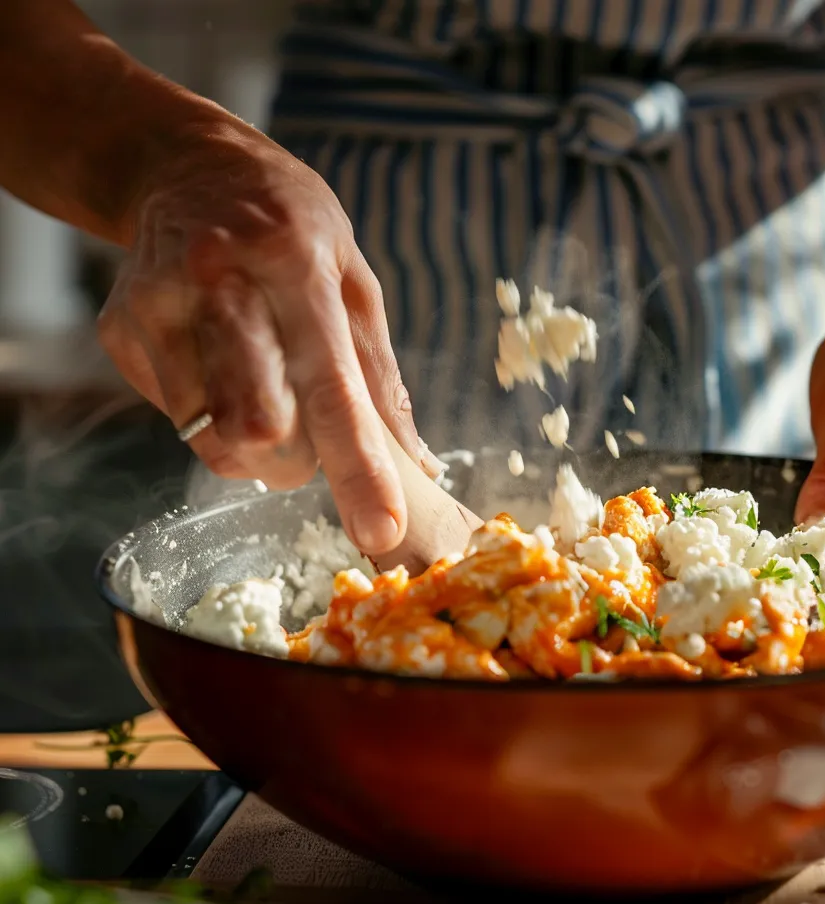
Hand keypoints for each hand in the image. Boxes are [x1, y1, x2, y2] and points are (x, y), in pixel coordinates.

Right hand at [97, 120, 434, 554]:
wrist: (186, 165)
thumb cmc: (291, 227)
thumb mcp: (354, 278)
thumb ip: (380, 373)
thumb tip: (417, 462)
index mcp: (291, 262)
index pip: (330, 386)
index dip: (358, 467)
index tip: (382, 531)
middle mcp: (216, 281)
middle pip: (254, 422)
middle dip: (296, 462)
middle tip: (311, 446)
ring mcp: (157, 307)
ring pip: (212, 437)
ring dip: (256, 448)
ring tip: (268, 391)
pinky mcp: (121, 332)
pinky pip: (180, 419)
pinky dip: (215, 417)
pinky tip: (223, 363)